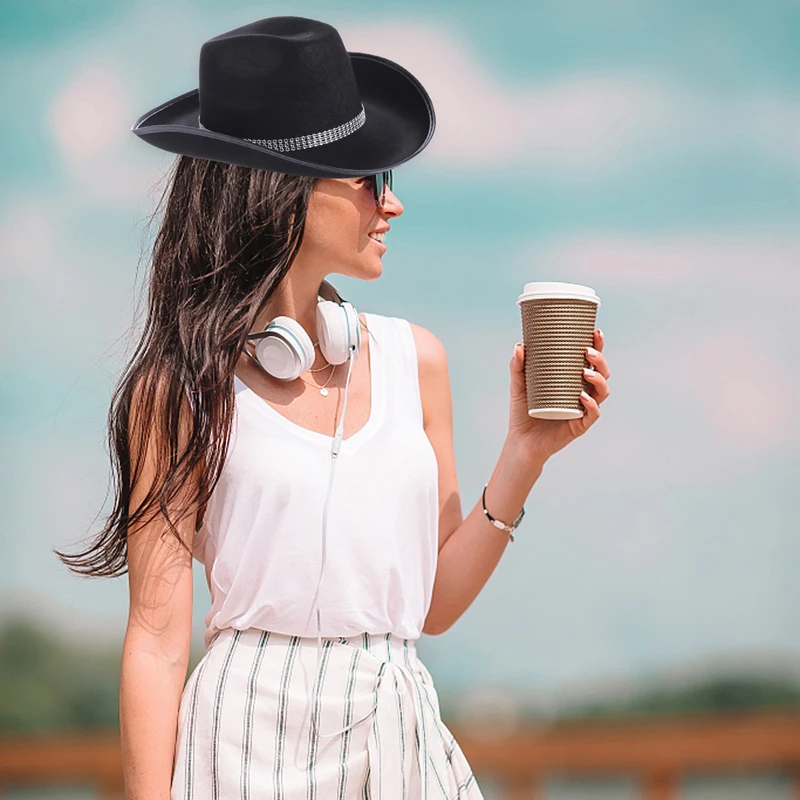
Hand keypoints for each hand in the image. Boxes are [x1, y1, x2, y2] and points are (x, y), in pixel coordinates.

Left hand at [507, 329, 610, 466]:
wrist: (520, 441)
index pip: (591, 360)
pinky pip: (592, 414)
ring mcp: (583, 409)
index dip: (598, 346)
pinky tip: (582, 396)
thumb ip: (517, 366)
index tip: (595, 332)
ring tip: (585, 372)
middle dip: (600, 360)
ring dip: (598, 380)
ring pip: (602, 392)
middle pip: (602, 373)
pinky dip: (591, 404)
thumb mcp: (518, 385)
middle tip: (588, 351)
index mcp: (573, 380)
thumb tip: (519, 346)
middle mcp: (583, 392)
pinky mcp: (579, 425)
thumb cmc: (522, 411)